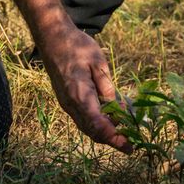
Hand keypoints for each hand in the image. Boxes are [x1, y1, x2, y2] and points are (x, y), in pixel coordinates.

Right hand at [36, 23, 131, 153]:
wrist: (52, 38)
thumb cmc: (77, 46)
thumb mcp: (99, 63)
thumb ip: (108, 89)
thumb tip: (121, 111)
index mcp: (80, 95)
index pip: (99, 126)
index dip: (115, 138)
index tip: (130, 146)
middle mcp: (71, 105)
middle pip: (93, 132)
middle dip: (112, 140)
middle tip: (132, 143)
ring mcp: (66, 104)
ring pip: (87, 127)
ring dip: (105, 133)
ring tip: (125, 132)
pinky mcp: (66, 100)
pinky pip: (83, 119)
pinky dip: (97, 124)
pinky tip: (111, 118)